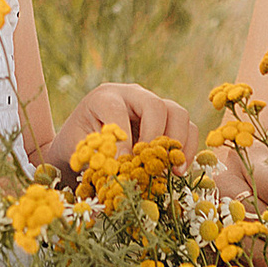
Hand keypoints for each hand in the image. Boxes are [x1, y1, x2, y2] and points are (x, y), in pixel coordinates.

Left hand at [48, 79, 193, 170]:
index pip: (117, 110)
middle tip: (151, 166)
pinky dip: (188, 149)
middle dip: (155, 138)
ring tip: (173, 171)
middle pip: (155, 105)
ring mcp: (153, 104)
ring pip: (178, 113)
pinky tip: (178, 171)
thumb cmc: (79, 144)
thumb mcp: (79, 148)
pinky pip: (189, 128)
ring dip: (179, 143)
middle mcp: (132, 95)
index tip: (123, 166)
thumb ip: (97, 156)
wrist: (85, 140)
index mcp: (104, 97)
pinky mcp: (168, 119)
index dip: (122, 140)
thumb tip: (121, 171)